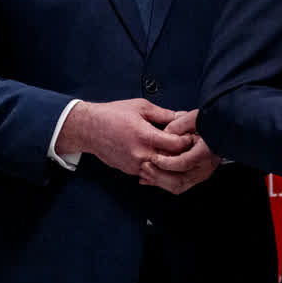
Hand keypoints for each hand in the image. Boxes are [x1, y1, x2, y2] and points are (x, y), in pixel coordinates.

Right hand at [54, 97, 190, 176]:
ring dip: (174, 166)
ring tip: (182, 156)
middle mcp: (141, 154)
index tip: (192, 135)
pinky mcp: (131, 171)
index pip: (177, 145)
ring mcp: (136, 165)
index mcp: (145, 136)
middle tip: (192, 148)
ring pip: (164, 173)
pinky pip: (152, 175)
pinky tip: (166, 161)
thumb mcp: (141, 107)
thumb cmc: (113, 115)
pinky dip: (161, 170)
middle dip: (185, 155)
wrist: (89, 129)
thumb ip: (164, 114)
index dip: (188, 140)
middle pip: (173, 162)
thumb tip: (182, 117)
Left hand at [140, 109, 222, 193]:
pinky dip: (163, 183)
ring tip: (145, 173)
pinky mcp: (197, 177)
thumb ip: (178, 125)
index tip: (153, 157)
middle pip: (179, 180)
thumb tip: (163, 134)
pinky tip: (150, 179)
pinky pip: (178, 186)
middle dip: (158, 175)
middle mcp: (205, 167)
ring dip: (159, 181)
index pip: (184, 163)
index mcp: (206, 152)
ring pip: (178, 186)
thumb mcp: (194, 118)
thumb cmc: (210, 122)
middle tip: (145, 166)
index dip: (166, 162)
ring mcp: (202, 174)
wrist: (222, 130)